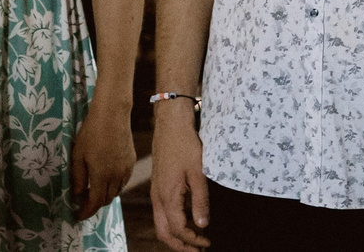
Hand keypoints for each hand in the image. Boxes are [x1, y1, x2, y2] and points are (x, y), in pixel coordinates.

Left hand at [71, 96, 136, 222]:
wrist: (112, 114)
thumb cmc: (91, 133)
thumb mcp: (78, 156)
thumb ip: (78, 178)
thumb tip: (78, 194)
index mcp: (102, 176)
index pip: (95, 203)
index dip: (86, 212)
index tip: (78, 215)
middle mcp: (117, 176)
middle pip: (107, 199)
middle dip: (95, 204)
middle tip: (83, 201)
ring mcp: (126, 168)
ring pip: (116, 191)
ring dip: (105, 194)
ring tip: (94, 189)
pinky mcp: (131, 160)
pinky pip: (123, 180)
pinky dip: (115, 185)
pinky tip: (107, 177)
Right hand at [150, 108, 209, 251]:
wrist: (170, 124)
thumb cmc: (185, 144)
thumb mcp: (198, 172)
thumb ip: (200, 200)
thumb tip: (203, 224)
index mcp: (167, 196)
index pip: (178, 229)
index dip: (192, 240)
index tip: (207, 242)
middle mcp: (158, 198)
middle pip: (164, 233)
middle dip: (180, 245)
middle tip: (198, 249)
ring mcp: (156, 192)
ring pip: (161, 224)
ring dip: (176, 236)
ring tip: (194, 239)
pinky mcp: (158, 186)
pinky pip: (161, 213)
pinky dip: (172, 223)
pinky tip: (187, 219)